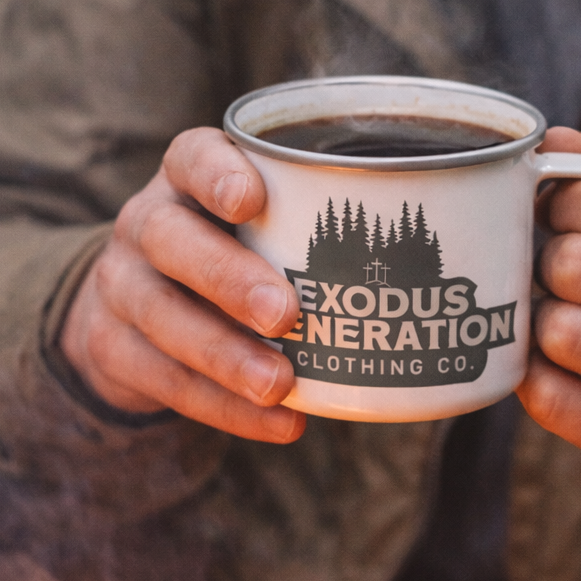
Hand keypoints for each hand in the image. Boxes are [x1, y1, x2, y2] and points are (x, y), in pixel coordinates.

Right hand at [60, 128, 304, 443]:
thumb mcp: (268, 225)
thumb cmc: (240, 255)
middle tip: (285, 314)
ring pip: (162, 316)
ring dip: (224, 355)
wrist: (139, 311)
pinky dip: (223, 407)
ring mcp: (123, 286)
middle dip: (228, 278)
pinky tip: (280, 422)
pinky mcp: (115, 348)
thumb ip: (334, 225)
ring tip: (279, 383)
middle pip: (171, 240)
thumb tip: (466, 243)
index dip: (216, 174)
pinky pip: (164, 379)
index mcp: (186, 180)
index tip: (252, 198)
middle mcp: (146, 224)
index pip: (191, 158)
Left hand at [517, 129, 580, 515]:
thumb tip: (544, 139)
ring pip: (559, 333)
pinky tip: (557, 366)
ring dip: (542, 322)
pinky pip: (549, 398)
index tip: (560, 217)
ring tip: (563, 318)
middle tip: (558, 273)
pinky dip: (535, 376)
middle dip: (548, 263)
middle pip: (575, 267)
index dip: (563, 204)